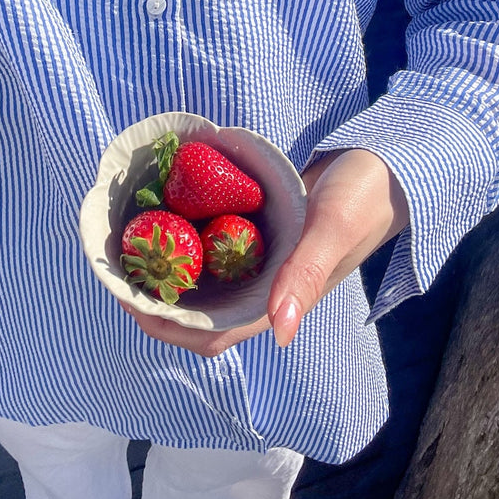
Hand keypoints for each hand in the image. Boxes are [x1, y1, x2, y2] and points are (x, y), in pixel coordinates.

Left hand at [121, 148, 408, 356]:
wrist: (385, 166)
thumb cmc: (363, 198)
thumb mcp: (333, 228)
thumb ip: (306, 275)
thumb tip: (280, 332)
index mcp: (279, 300)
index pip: (210, 333)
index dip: (165, 326)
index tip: (126, 300)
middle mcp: (263, 287)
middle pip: (194, 311)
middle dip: (151, 298)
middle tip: (114, 267)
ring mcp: (259, 262)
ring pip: (200, 279)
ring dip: (163, 270)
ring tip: (126, 244)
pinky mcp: (257, 235)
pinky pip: (211, 245)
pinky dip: (184, 238)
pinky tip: (160, 215)